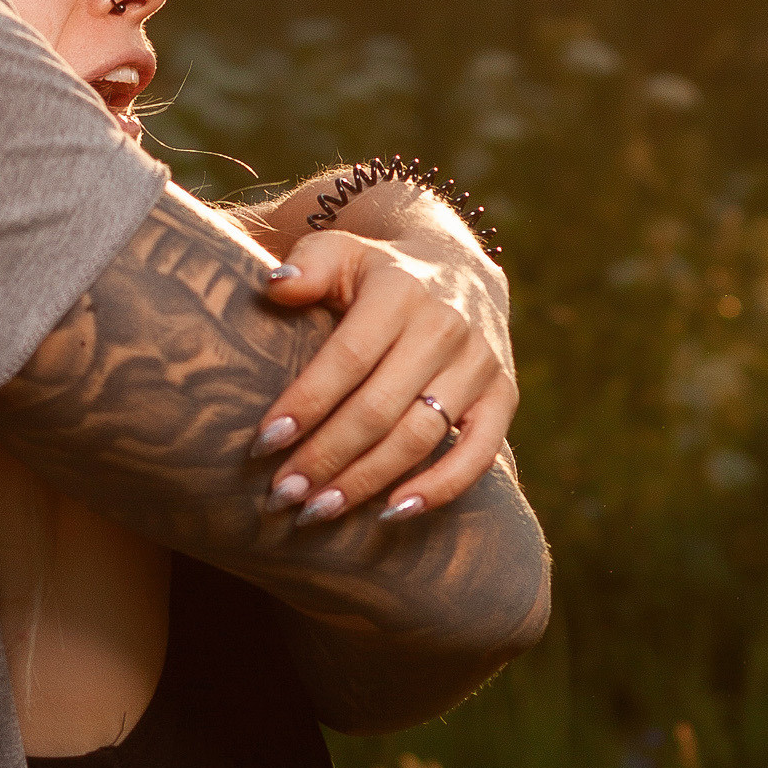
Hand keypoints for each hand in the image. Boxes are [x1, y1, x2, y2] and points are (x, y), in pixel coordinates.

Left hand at [251, 234, 517, 523]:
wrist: (456, 267)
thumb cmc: (374, 273)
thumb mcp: (338, 252)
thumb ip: (307, 266)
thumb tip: (275, 287)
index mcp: (399, 291)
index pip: (348, 358)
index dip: (305, 404)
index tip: (263, 444)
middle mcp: (446, 326)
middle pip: (378, 407)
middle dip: (325, 456)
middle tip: (281, 493)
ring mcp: (480, 363)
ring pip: (419, 436)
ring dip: (366, 481)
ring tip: (316, 512)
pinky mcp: (504, 395)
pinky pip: (478, 453)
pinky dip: (439, 488)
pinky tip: (391, 514)